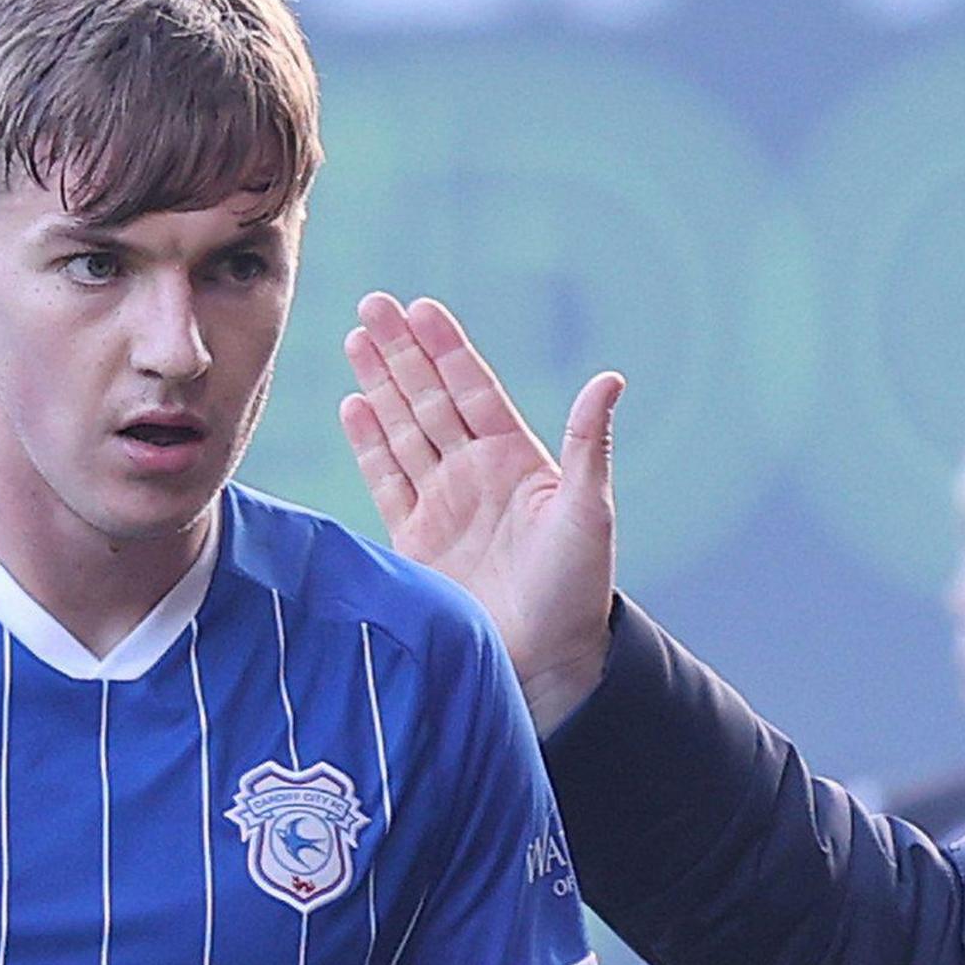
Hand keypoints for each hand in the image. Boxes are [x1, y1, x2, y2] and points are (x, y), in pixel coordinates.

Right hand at [339, 292, 625, 731]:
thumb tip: (611, 378)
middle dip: (402, 351)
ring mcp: (443, 504)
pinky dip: (369, 444)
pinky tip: (353, 407)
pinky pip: (386, 480)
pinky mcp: (415, 540)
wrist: (543, 662)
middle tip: (373, 302)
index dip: (447, 347)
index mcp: (515, 459)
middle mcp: (475, 474)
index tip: (422, 307)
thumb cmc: (576, 589)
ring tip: (356, 339)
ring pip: (404, 430)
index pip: (474, 388)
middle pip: (430, 398)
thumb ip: (587, 443)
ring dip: (381, 385)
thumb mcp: (587, 511)